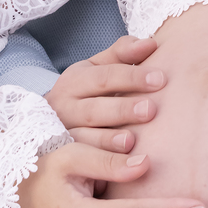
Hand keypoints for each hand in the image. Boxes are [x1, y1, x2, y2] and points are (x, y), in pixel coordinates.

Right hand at [45, 35, 164, 152]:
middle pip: (94, 109)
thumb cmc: (87, 91)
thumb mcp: (97, 68)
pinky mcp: (63, 158)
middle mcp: (64, 107)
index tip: (160, 79)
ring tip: (132, 140)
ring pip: (83, 137)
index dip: (132, 77)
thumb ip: (123, 54)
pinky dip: (99, 162)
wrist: (47, 123)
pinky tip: (119, 163)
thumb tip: (151, 43)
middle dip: (123, 109)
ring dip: (108, 140)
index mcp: (74, 80)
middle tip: (151, 109)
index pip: (104, 77)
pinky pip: (81, 161)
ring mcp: (62, 134)